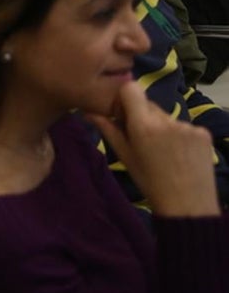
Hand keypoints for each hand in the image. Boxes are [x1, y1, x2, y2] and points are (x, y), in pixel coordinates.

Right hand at [86, 81, 219, 216]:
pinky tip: (179, 153)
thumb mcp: (124, 156)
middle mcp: (167, 120)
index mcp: (144, 126)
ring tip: (162, 150)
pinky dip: (178, 134)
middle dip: (141, 115)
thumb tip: (89, 112)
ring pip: (165, 115)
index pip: (131, 88)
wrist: (187, 204)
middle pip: (148, 104)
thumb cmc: (149, 182)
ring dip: (160, 126)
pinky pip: (183, 124)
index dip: (124, 97)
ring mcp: (188, 125)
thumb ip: (108, 129)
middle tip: (141, 138)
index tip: (122, 113)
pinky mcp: (203, 132)